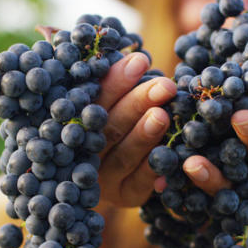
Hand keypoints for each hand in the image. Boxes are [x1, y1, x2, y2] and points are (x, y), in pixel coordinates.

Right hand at [95, 52, 176, 207]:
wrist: (115, 174)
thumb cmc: (115, 119)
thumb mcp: (109, 100)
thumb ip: (112, 81)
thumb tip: (134, 51)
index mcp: (75, 122)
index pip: (93, 99)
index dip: (115, 80)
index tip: (140, 59)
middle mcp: (83, 152)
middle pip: (108, 127)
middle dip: (137, 103)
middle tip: (164, 85)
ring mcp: (103, 178)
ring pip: (123, 156)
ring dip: (144, 135)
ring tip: (162, 115)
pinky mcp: (125, 196)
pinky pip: (141, 184)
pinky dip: (155, 169)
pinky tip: (173, 153)